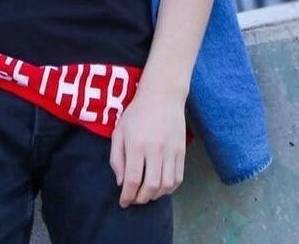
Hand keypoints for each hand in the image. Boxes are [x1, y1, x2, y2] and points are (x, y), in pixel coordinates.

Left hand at [109, 85, 185, 207]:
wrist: (162, 96)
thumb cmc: (137, 113)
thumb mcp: (119, 131)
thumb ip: (117, 158)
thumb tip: (121, 183)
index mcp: (137, 144)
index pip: (133, 180)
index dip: (127, 196)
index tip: (123, 203)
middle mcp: (155, 149)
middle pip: (151, 186)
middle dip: (141, 199)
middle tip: (134, 199)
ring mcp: (171, 151)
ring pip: (166, 185)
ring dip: (156, 196)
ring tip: (147, 194)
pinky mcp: (182, 151)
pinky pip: (178, 178)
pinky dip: (169, 188)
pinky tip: (161, 187)